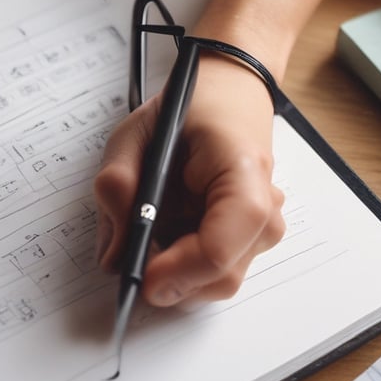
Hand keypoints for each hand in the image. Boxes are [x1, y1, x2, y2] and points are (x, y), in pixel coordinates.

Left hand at [93, 56, 285, 305]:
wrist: (227, 97)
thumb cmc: (185, 112)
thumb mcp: (134, 135)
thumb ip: (117, 186)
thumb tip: (114, 256)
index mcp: (242, 173)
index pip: (218, 249)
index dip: (175, 272)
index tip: (138, 277)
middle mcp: (267, 211)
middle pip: (218, 277)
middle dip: (168, 276)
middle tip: (131, 249)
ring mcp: (265, 231)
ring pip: (214, 283)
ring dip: (174, 269)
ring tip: (153, 226)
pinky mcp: (253, 245)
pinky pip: (213, 273)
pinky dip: (184, 262)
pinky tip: (171, 229)